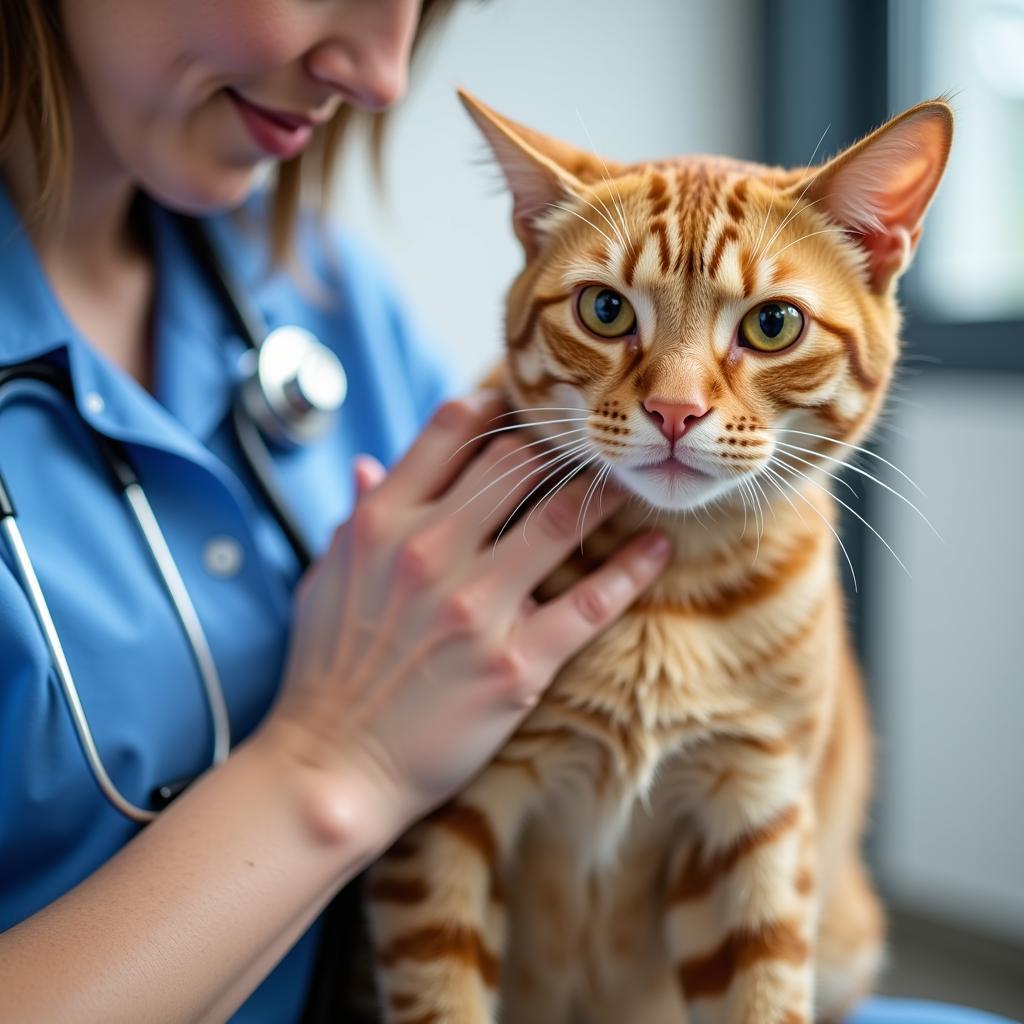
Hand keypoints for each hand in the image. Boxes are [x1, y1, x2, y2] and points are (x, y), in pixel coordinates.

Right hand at [263, 390, 669, 837]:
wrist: (331, 768)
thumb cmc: (326, 671)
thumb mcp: (324, 579)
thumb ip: (354, 517)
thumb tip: (369, 466)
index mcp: (380, 523)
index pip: (451, 429)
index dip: (497, 405)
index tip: (524, 407)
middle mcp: (430, 551)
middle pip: (517, 459)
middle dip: (558, 441)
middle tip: (588, 443)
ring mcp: (476, 608)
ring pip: (563, 517)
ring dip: (606, 490)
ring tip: (632, 479)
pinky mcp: (516, 665)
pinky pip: (590, 603)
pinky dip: (631, 569)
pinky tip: (656, 547)